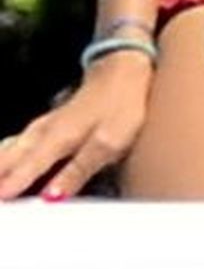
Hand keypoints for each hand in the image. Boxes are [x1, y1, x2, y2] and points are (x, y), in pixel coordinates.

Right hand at [0, 51, 153, 200]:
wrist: (126, 68)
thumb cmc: (121, 105)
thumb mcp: (109, 143)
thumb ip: (78, 170)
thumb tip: (51, 196)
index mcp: (59, 137)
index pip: (30, 166)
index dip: (14, 183)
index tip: (0, 199)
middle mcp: (47, 131)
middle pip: (14, 155)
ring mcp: (47, 124)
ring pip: (14, 146)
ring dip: (0, 162)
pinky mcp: (51, 123)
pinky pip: (22, 140)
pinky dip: (9, 152)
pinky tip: (5, 154)